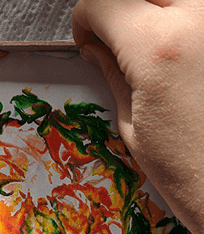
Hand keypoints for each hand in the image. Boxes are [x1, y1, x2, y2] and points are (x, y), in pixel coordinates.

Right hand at [73, 0, 203, 233]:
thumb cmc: (196, 172)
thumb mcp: (133, 125)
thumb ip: (114, 73)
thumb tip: (99, 47)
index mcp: (157, 47)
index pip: (102, 2)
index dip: (85, 19)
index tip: (89, 37)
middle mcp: (200, 22)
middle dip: (125, 12)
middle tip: (121, 39)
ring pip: (180, 1)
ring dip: (163, 16)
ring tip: (160, 48)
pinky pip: (201, 20)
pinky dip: (190, 31)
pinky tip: (187, 58)